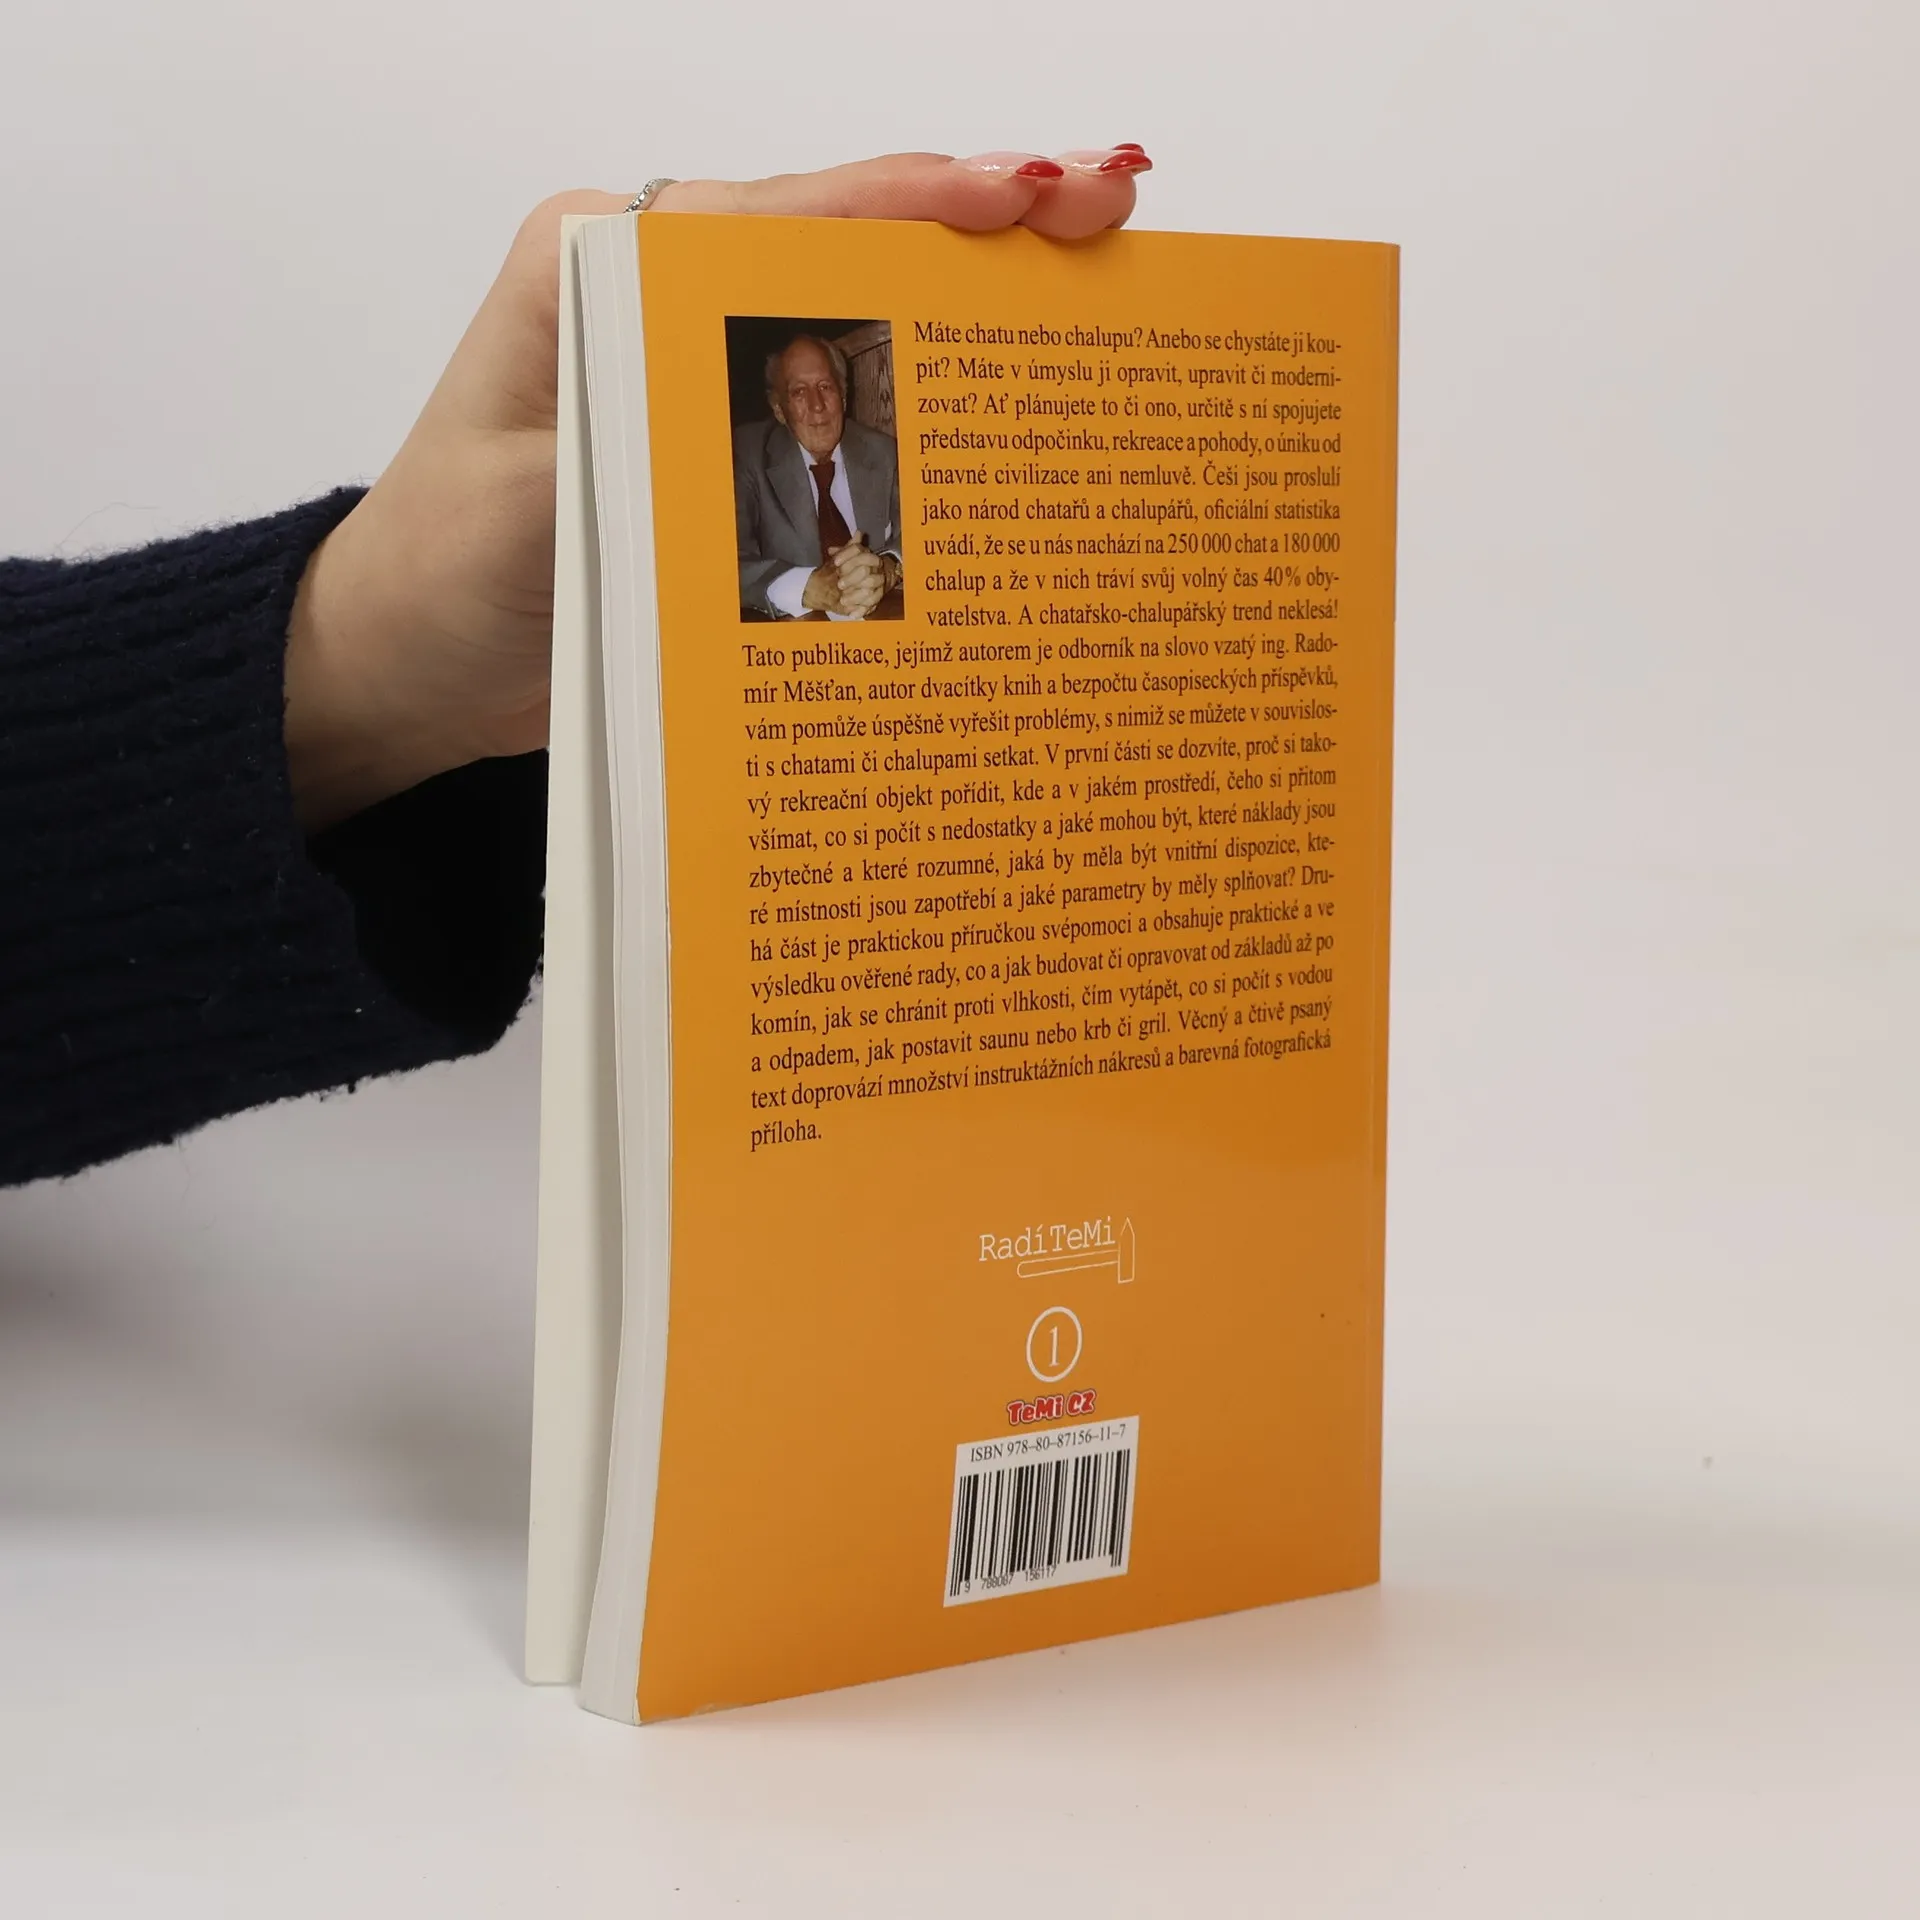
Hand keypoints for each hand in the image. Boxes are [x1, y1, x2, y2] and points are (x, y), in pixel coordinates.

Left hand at [284, 147, 1150, 827]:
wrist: (408, 666)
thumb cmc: (438, 576)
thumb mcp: (525, 514)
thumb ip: (632, 446)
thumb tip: (752, 408)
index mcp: (598, 265)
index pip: (779, 212)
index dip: (914, 202)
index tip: (1028, 196)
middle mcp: (662, 300)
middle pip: (844, 242)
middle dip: (980, 227)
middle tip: (1110, 210)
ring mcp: (703, 372)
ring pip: (860, 314)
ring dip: (975, 309)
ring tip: (1096, 286)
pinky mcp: (727, 448)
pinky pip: (844, 406)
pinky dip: (931, 401)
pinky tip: (1014, 408)